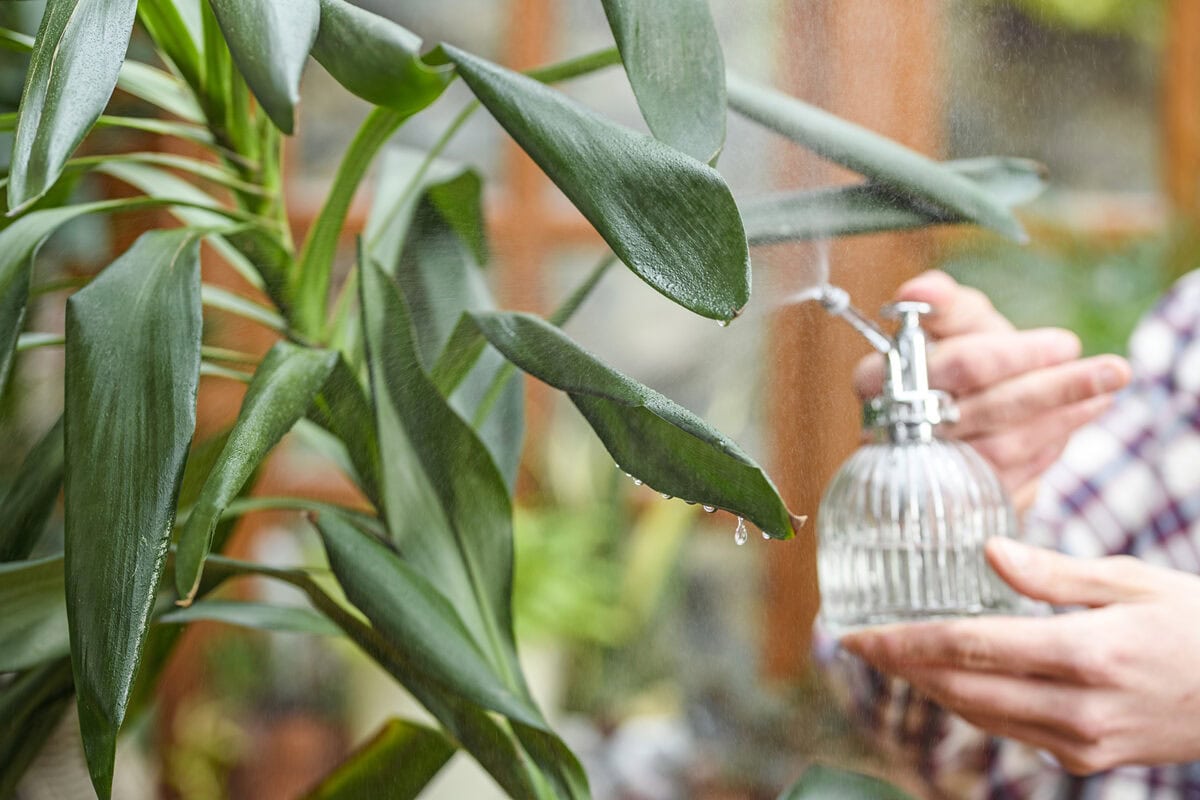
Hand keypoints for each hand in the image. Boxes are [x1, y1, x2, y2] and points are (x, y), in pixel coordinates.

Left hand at [841, 539, 1199, 774]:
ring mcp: (1083, 741)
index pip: (967, 648)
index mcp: (1085, 652)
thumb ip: (1053, 573)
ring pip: (981, 716)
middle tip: (858, 643)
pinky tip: (954, 681)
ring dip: (931, 688)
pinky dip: (973, 706)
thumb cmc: (1197, 624)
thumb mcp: (1131, 582)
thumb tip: (987, 553)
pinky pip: (1012, 732)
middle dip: (903, 667)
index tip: (856, 634)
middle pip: (962, 688)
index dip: (903, 643)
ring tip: (896, 658)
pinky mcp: (1089, 759)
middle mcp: (1077, 706)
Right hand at [855, 271, 1130, 511]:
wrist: (943, 429)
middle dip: (1052, 388)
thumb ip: (945, 305)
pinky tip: (1074, 421)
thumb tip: (919, 290)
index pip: (952, 364)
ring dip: (1060, 418)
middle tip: (1111, 370)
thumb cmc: (953, 367)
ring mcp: (922, 474)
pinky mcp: (950, 506)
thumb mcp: (952, 329)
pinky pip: (1007, 481)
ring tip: (1104, 393)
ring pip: (999, 448)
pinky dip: (1046, 450)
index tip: (1067, 343)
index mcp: (877, 379)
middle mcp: (893, 430)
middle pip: (981, 408)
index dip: (1011, 354)